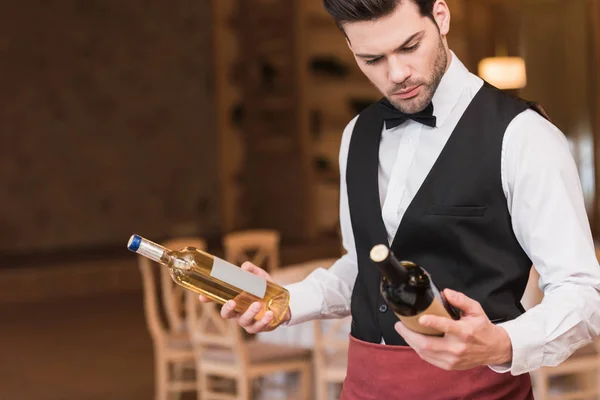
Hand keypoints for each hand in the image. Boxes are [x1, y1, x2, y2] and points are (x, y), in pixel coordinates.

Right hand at [198, 261, 290, 333]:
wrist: (284, 303)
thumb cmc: (267, 290)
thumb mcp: (260, 277)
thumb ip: (251, 271)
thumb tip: (244, 267)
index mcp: (235, 299)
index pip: (218, 299)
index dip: (209, 298)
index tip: (202, 297)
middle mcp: (238, 312)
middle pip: (226, 314)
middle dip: (227, 309)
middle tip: (232, 302)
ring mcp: (247, 321)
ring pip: (243, 320)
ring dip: (249, 313)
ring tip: (258, 304)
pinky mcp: (259, 327)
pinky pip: (258, 326)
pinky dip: (264, 320)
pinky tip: (270, 313)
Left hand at [394, 289, 512, 369]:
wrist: (494, 349)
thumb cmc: (482, 327)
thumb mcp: (476, 309)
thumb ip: (461, 300)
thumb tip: (445, 292)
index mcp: (465, 332)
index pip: (447, 327)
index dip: (432, 323)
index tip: (420, 318)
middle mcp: (458, 347)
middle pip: (428, 344)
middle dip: (410, 335)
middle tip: (399, 325)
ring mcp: (453, 359)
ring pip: (425, 353)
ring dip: (411, 342)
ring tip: (403, 331)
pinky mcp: (450, 366)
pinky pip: (429, 359)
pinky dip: (418, 349)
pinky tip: (414, 341)